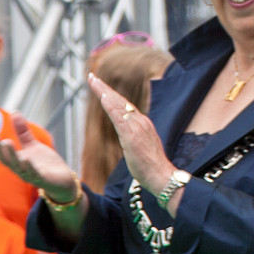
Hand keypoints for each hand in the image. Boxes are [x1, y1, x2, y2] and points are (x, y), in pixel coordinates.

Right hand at [0, 115, 76, 197]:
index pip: (1, 154)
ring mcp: (31, 175)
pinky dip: (30, 167)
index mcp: (16, 161)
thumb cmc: (44, 163)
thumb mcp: (32, 145)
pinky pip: (35, 174)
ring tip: (7, 143)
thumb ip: (23, 131)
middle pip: (6, 160)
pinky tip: (26, 158)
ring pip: (18, 167)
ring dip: (12, 155)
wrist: (62, 180)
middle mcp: (20, 169)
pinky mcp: (44, 180)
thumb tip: (14, 112)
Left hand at [87, 73, 174, 194]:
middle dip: (105, 88)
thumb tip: (127, 135)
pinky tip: (102, 97)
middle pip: (120, 100)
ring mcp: (137, 127)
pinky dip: (110, 106)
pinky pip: (119, 118)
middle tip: (92, 77)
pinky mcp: (131, 136)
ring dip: (104, 92)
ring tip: (93, 81)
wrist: (161, 176)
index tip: (101, 87)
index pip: (125, 105)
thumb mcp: (141, 147)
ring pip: (118, 105)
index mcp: (143, 124)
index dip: (112, 95)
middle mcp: (141, 121)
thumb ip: (134, 137)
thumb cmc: (151, 166)